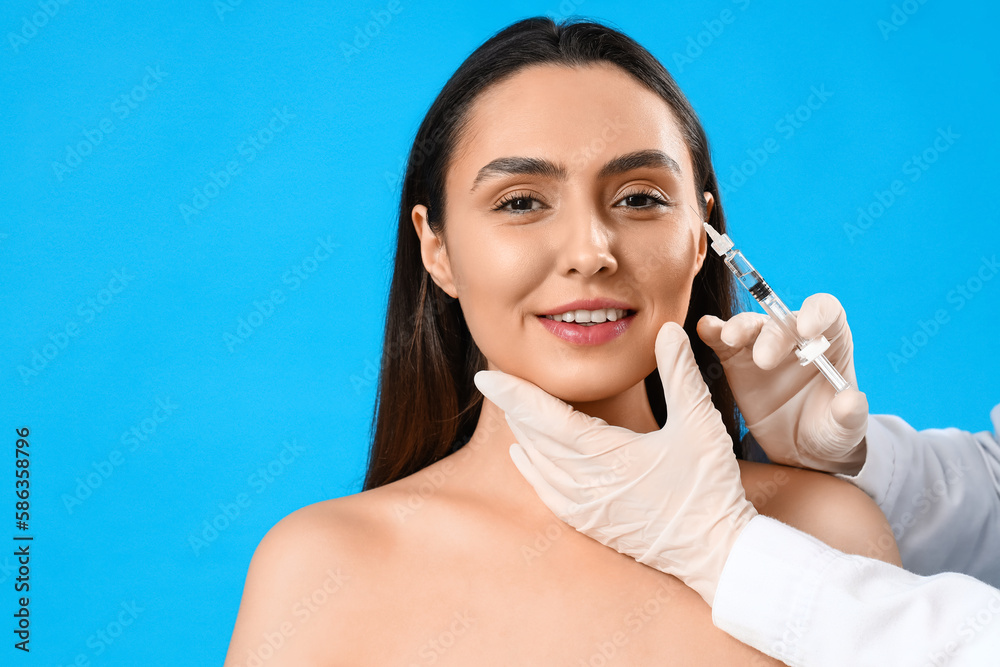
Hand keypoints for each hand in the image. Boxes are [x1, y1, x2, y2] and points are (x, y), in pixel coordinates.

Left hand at [474, 321, 756, 605]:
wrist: (716, 553)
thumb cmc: (709, 488)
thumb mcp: (700, 425)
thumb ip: (681, 374)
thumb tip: (669, 330)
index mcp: (606, 456)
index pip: (545, 417)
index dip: (514, 393)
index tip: (486, 375)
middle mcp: (586, 484)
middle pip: (534, 438)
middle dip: (513, 408)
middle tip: (494, 382)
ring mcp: (585, 508)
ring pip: (537, 464)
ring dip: (521, 434)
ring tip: (509, 408)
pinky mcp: (590, 524)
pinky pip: (546, 492)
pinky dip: (531, 469)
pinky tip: (523, 455)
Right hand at [697, 293, 867, 473]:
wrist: (799, 448)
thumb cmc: (828, 430)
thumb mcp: (844, 430)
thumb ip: (850, 416)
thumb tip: (851, 401)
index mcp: (829, 342)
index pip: (826, 311)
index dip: (816, 313)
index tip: (807, 330)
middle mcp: (795, 337)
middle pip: (783, 320)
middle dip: (773, 335)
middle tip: (764, 361)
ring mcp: (762, 346)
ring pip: (751, 325)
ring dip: (740, 327)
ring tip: (730, 339)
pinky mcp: (736, 359)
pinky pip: (723, 340)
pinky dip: (713, 330)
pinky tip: (705, 328)